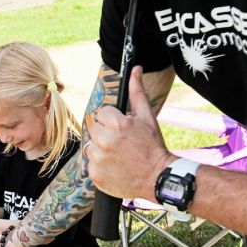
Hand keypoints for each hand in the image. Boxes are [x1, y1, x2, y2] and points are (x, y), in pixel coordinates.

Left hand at [86, 66, 175, 200]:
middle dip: (105, 133)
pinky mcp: (95, 174)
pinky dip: (100, 166)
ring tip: (118, 155)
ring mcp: (99, 159)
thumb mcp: (147, 117)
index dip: (112, 120)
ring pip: (90, 146)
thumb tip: (135, 69)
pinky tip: (114, 167)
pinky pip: (90, 164)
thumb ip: (137, 92)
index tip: (122, 129)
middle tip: (121, 143)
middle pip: (94, 128)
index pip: (101, 113)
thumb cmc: (152, 146)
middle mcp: (105, 141)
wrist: (157, 177)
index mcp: (118, 125)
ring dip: (100, 149)